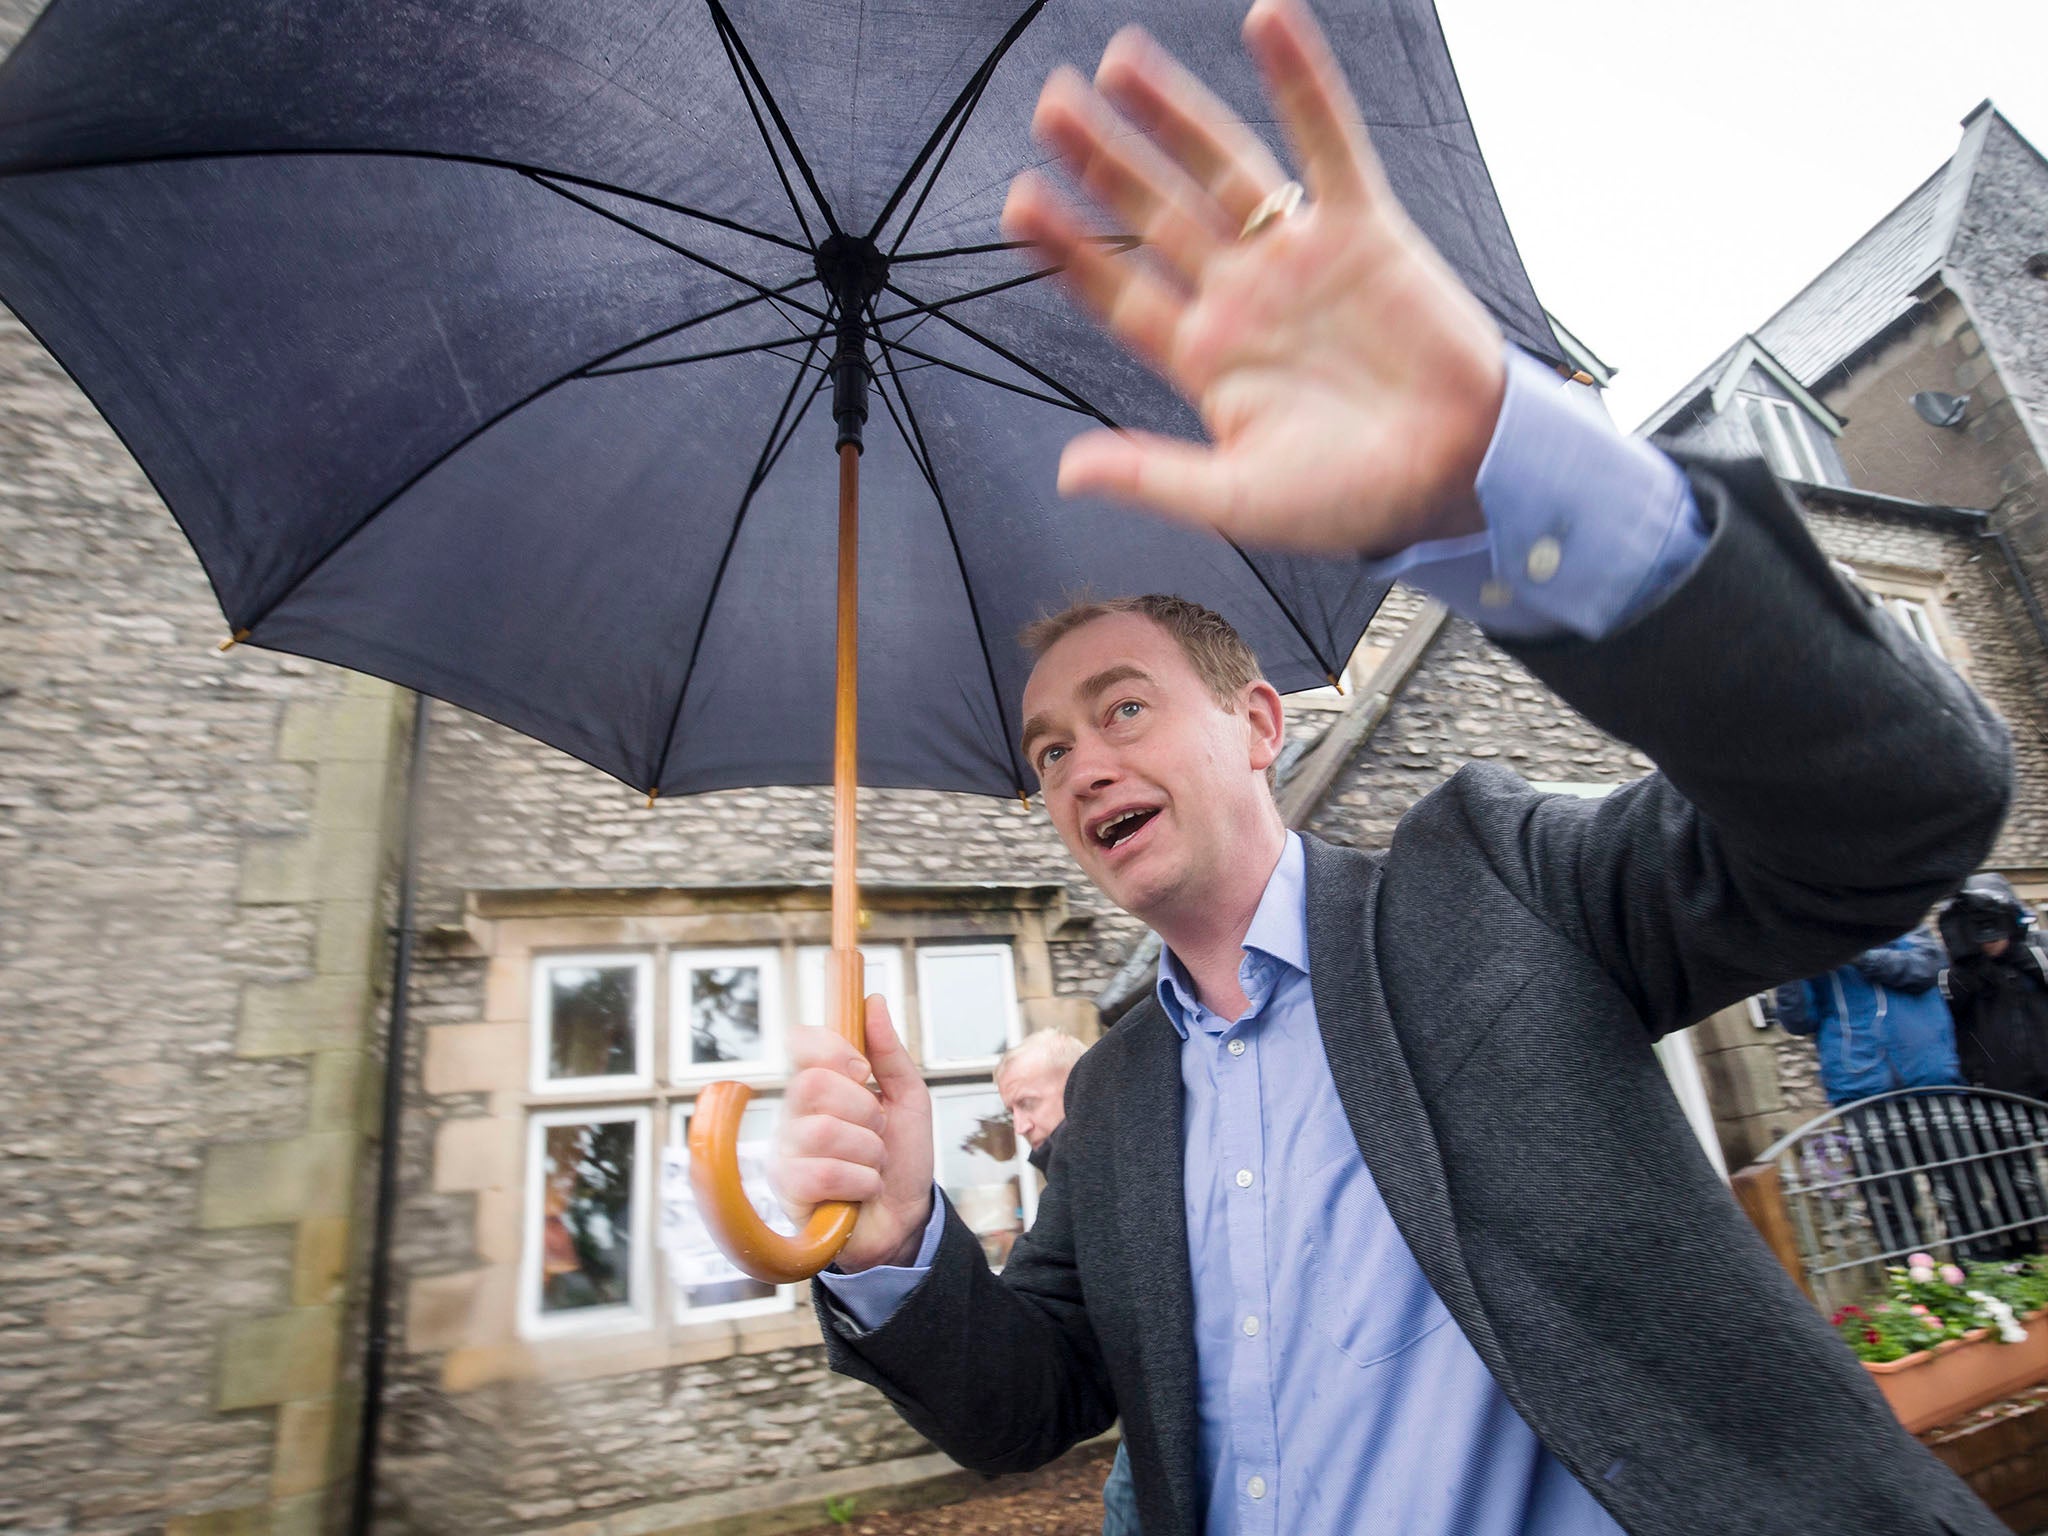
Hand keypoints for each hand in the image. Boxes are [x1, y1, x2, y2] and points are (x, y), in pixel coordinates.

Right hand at [773, 995, 934, 1272]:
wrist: (905, 1220)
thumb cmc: (902, 1158)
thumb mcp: (909, 1099)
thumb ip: (890, 1053)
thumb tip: (873, 1002)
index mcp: (820, 1084)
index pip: (801, 1042)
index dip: (832, 1049)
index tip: (863, 1070)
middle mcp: (794, 1113)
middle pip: (812, 1085)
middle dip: (863, 1110)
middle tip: (877, 1130)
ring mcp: (786, 1151)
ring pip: (823, 1131)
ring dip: (868, 1151)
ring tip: (873, 1164)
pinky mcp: (787, 1191)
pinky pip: (822, 1173)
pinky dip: (860, 1181)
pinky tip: (862, 1189)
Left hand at [1001, 0, 1505, 556]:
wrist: (1457, 477)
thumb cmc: (1351, 499)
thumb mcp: (1239, 499)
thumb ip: (1153, 477)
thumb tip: (1068, 471)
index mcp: (1204, 357)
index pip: (1119, 291)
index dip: (1069, 251)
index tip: (1018, 207)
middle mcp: (1241, 295)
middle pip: (1155, 215)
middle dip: (1103, 163)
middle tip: (1050, 108)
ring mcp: (1298, 256)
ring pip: (1223, 168)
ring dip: (1174, 115)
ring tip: (1119, 64)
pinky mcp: (1364, 229)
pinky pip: (1326, 142)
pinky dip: (1299, 83)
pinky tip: (1266, 24)